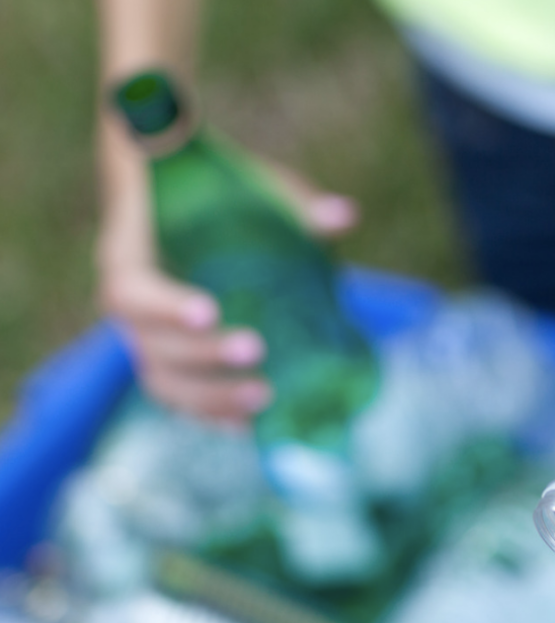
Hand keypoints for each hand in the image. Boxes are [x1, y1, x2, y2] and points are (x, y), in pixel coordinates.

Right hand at [98, 161, 358, 423]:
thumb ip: (291, 200)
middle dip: (202, 355)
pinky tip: (250, 426)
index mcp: (131, 255)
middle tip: (257, 350)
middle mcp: (131, 304)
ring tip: (264, 396)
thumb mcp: (253, 184)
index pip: (130, 289)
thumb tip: (343, 216)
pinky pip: (181, 397)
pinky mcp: (172, 359)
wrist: (189, 198)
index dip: (165, 306)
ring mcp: (148, 338)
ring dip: (210, 398)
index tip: (210, 311)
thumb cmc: (217, 189)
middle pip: (149, 345)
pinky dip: (212, 415)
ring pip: (163, 381)